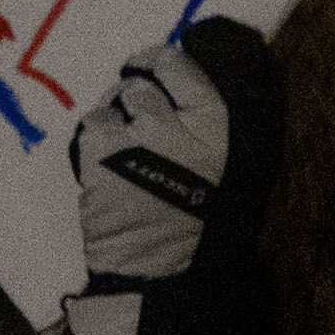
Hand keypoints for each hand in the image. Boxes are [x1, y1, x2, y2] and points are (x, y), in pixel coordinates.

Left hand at [63, 18, 281, 334]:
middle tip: (141, 114)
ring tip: (126, 149)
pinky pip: (94, 121)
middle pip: (149, 71)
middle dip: (141, 88)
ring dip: (118, 114)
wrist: (168, 272)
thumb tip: (205, 72)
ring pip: (117, 95)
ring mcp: (139, 131)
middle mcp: (183, 117)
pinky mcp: (102, 149)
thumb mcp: (240, 167)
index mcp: (223, 119)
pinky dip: (97, 139)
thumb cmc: (209, 224)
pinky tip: (109, 166)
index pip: (184, 62)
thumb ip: (222, 120)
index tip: (161, 72)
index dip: (168, 64)